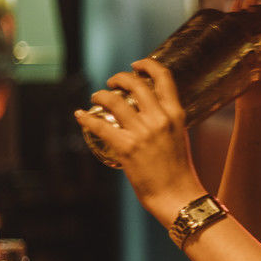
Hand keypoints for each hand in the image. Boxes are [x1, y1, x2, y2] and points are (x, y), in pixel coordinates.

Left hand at [74, 59, 203, 221]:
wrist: (178, 195)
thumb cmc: (179, 170)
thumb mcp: (180, 136)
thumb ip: (167, 121)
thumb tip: (150, 111)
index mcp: (176, 114)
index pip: (163, 77)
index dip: (146, 65)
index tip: (136, 66)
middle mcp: (160, 119)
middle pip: (135, 83)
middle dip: (119, 78)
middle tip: (111, 83)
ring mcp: (143, 133)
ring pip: (113, 101)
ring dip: (100, 95)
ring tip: (96, 97)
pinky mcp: (126, 148)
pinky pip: (100, 126)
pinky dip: (86, 118)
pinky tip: (80, 115)